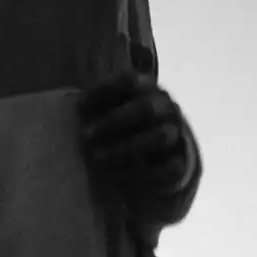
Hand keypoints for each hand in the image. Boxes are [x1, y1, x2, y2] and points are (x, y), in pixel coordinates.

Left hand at [77, 71, 192, 226]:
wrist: (158, 156)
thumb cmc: (122, 124)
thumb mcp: (111, 107)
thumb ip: (96, 104)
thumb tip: (75, 108)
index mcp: (146, 86)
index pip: (129, 80)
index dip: (103, 91)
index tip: (77, 107)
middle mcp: (165, 106)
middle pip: (145, 108)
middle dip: (113, 121)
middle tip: (85, 135)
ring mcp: (177, 133)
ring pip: (159, 137)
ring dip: (125, 148)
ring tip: (97, 157)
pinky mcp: (182, 162)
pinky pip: (168, 168)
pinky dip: (141, 173)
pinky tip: (116, 176)